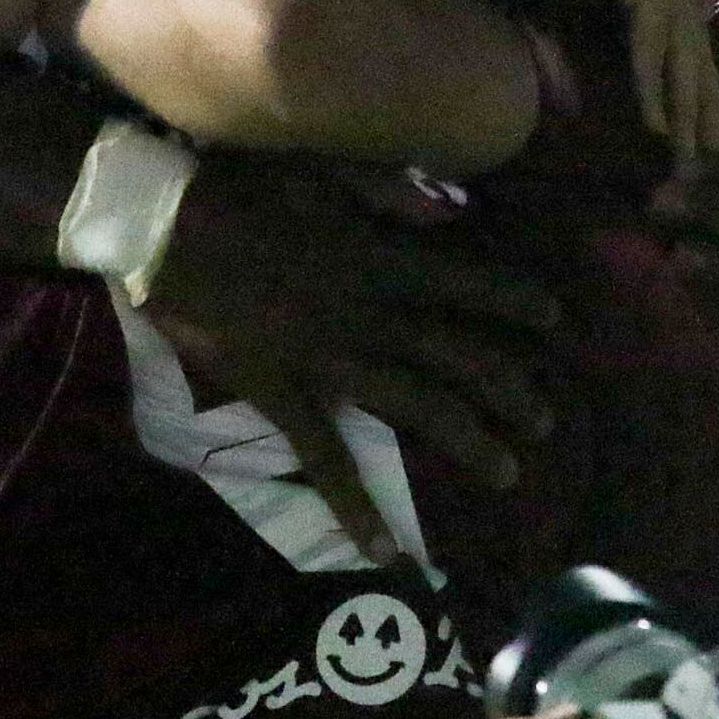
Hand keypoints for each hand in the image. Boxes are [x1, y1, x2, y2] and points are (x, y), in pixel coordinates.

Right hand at [137, 150, 560, 561]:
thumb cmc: (243, 187)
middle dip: (508, 389)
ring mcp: (326, 360)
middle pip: (457, 357)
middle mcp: (369, 315)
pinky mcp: (281, 394)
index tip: (555, 319)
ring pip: (415, 407)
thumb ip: (391, 193)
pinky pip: (325, 458)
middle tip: (546, 418)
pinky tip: (388, 549)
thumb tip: (451, 211)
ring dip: (467, 441)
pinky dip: (357, 506)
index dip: (515, 301)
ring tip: (510, 472)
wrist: (163, 224)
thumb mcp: (325, 169)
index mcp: (382, 258)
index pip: (468, 283)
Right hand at [500, 0, 718, 162]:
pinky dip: (651, 87)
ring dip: (686, 105)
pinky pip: (651, 46)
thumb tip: (604, 66)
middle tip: (718, 145)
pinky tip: (656, 124)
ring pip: (680, 51)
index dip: (700, 73)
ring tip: (691, 147)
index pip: (686, 26)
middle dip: (705, 99)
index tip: (713, 114)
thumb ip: (603, 19)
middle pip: (692, 42)